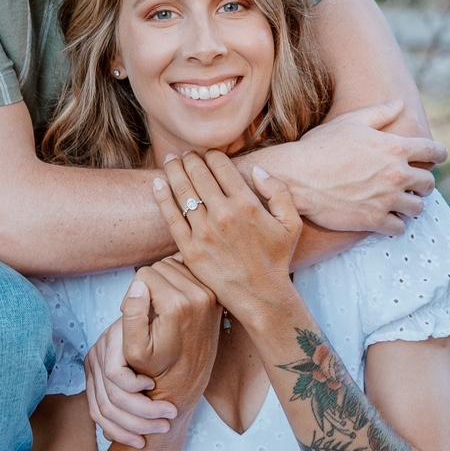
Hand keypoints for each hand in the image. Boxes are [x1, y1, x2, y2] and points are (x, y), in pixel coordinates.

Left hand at [83, 320, 179, 449]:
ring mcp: (99, 353)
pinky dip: (136, 385)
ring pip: (112, 396)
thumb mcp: (145, 379)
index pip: (99, 416)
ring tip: (168, 412)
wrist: (163, 312)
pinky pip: (116, 375)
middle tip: (164, 427)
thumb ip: (135, 401)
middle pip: (105, 410)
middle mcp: (92, 366)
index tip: (142, 443)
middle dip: (137, 425)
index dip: (120, 433)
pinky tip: (153, 382)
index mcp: (96, 377)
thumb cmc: (161, 352)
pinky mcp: (109, 342)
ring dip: (143, 410)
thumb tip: (128, 438)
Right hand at [121, 257, 220, 415]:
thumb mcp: (134, 350)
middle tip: (148, 310)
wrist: (185, 383)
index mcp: (178, 305)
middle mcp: (199, 296)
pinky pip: (191, 272)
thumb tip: (139, 285)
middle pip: (162, 266)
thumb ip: (132, 313)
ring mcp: (211, 295)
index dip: (133, 291)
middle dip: (149, 284)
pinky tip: (174, 301)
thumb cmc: (156, 369)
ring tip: (160, 307)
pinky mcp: (216, 297)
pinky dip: (179, 280)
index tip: (137, 313)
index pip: (145, 273)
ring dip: (164, 282)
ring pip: (176, 266)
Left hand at [152, 151, 300, 319]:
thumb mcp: (292, 223)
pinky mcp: (190, 249)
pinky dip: (162, 197)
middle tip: (184, 154)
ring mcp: (204, 232)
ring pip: (183, 191)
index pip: (221, 166)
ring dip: (174, 170)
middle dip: (189, 159)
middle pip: (198, 174)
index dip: (212, 155)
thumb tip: (257, 170)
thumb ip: (278, 192)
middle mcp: (223, 214)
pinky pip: (171, 217)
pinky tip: (157, 183)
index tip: (207, 154)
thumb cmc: (277, 259)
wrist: (261, 296)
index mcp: (247, 204)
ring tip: (170, 160)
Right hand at [285, 101, 444, 235]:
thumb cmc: (321, 146)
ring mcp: (387, 199)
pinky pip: (398, 228)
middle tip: (415, 185)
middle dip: (424, 184)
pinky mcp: (374, 220)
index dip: (439, 154)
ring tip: (401, 204)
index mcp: (395, 148)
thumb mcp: (351, 122)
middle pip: (428, 183)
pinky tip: (387, 219)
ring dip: (411, 205)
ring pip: (417, 208)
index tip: (439, 157)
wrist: (297, 177)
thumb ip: (380, 113)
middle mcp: (397, 174)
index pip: (433, 151)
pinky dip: (395, 224)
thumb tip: (400, 103)